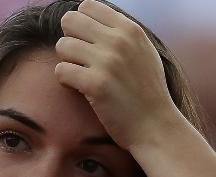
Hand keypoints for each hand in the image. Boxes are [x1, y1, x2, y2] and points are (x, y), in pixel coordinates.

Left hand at [54, 0, 180, 149]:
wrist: (155, 126)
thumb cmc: (146, 92)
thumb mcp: (142, 52)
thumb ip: (121, 34)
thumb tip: (92, 18)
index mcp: (130, 29)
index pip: (87, 6)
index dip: (81, 25)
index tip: (86, 43)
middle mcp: (119, 41)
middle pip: (69, 21)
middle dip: (70, 40)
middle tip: (80, 60)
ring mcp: (107, 62)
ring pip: (62, 46)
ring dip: (67, 62)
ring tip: (80, 75)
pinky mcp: (96, 85)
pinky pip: (61, 71)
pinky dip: (66, 81)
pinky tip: (79, 89)